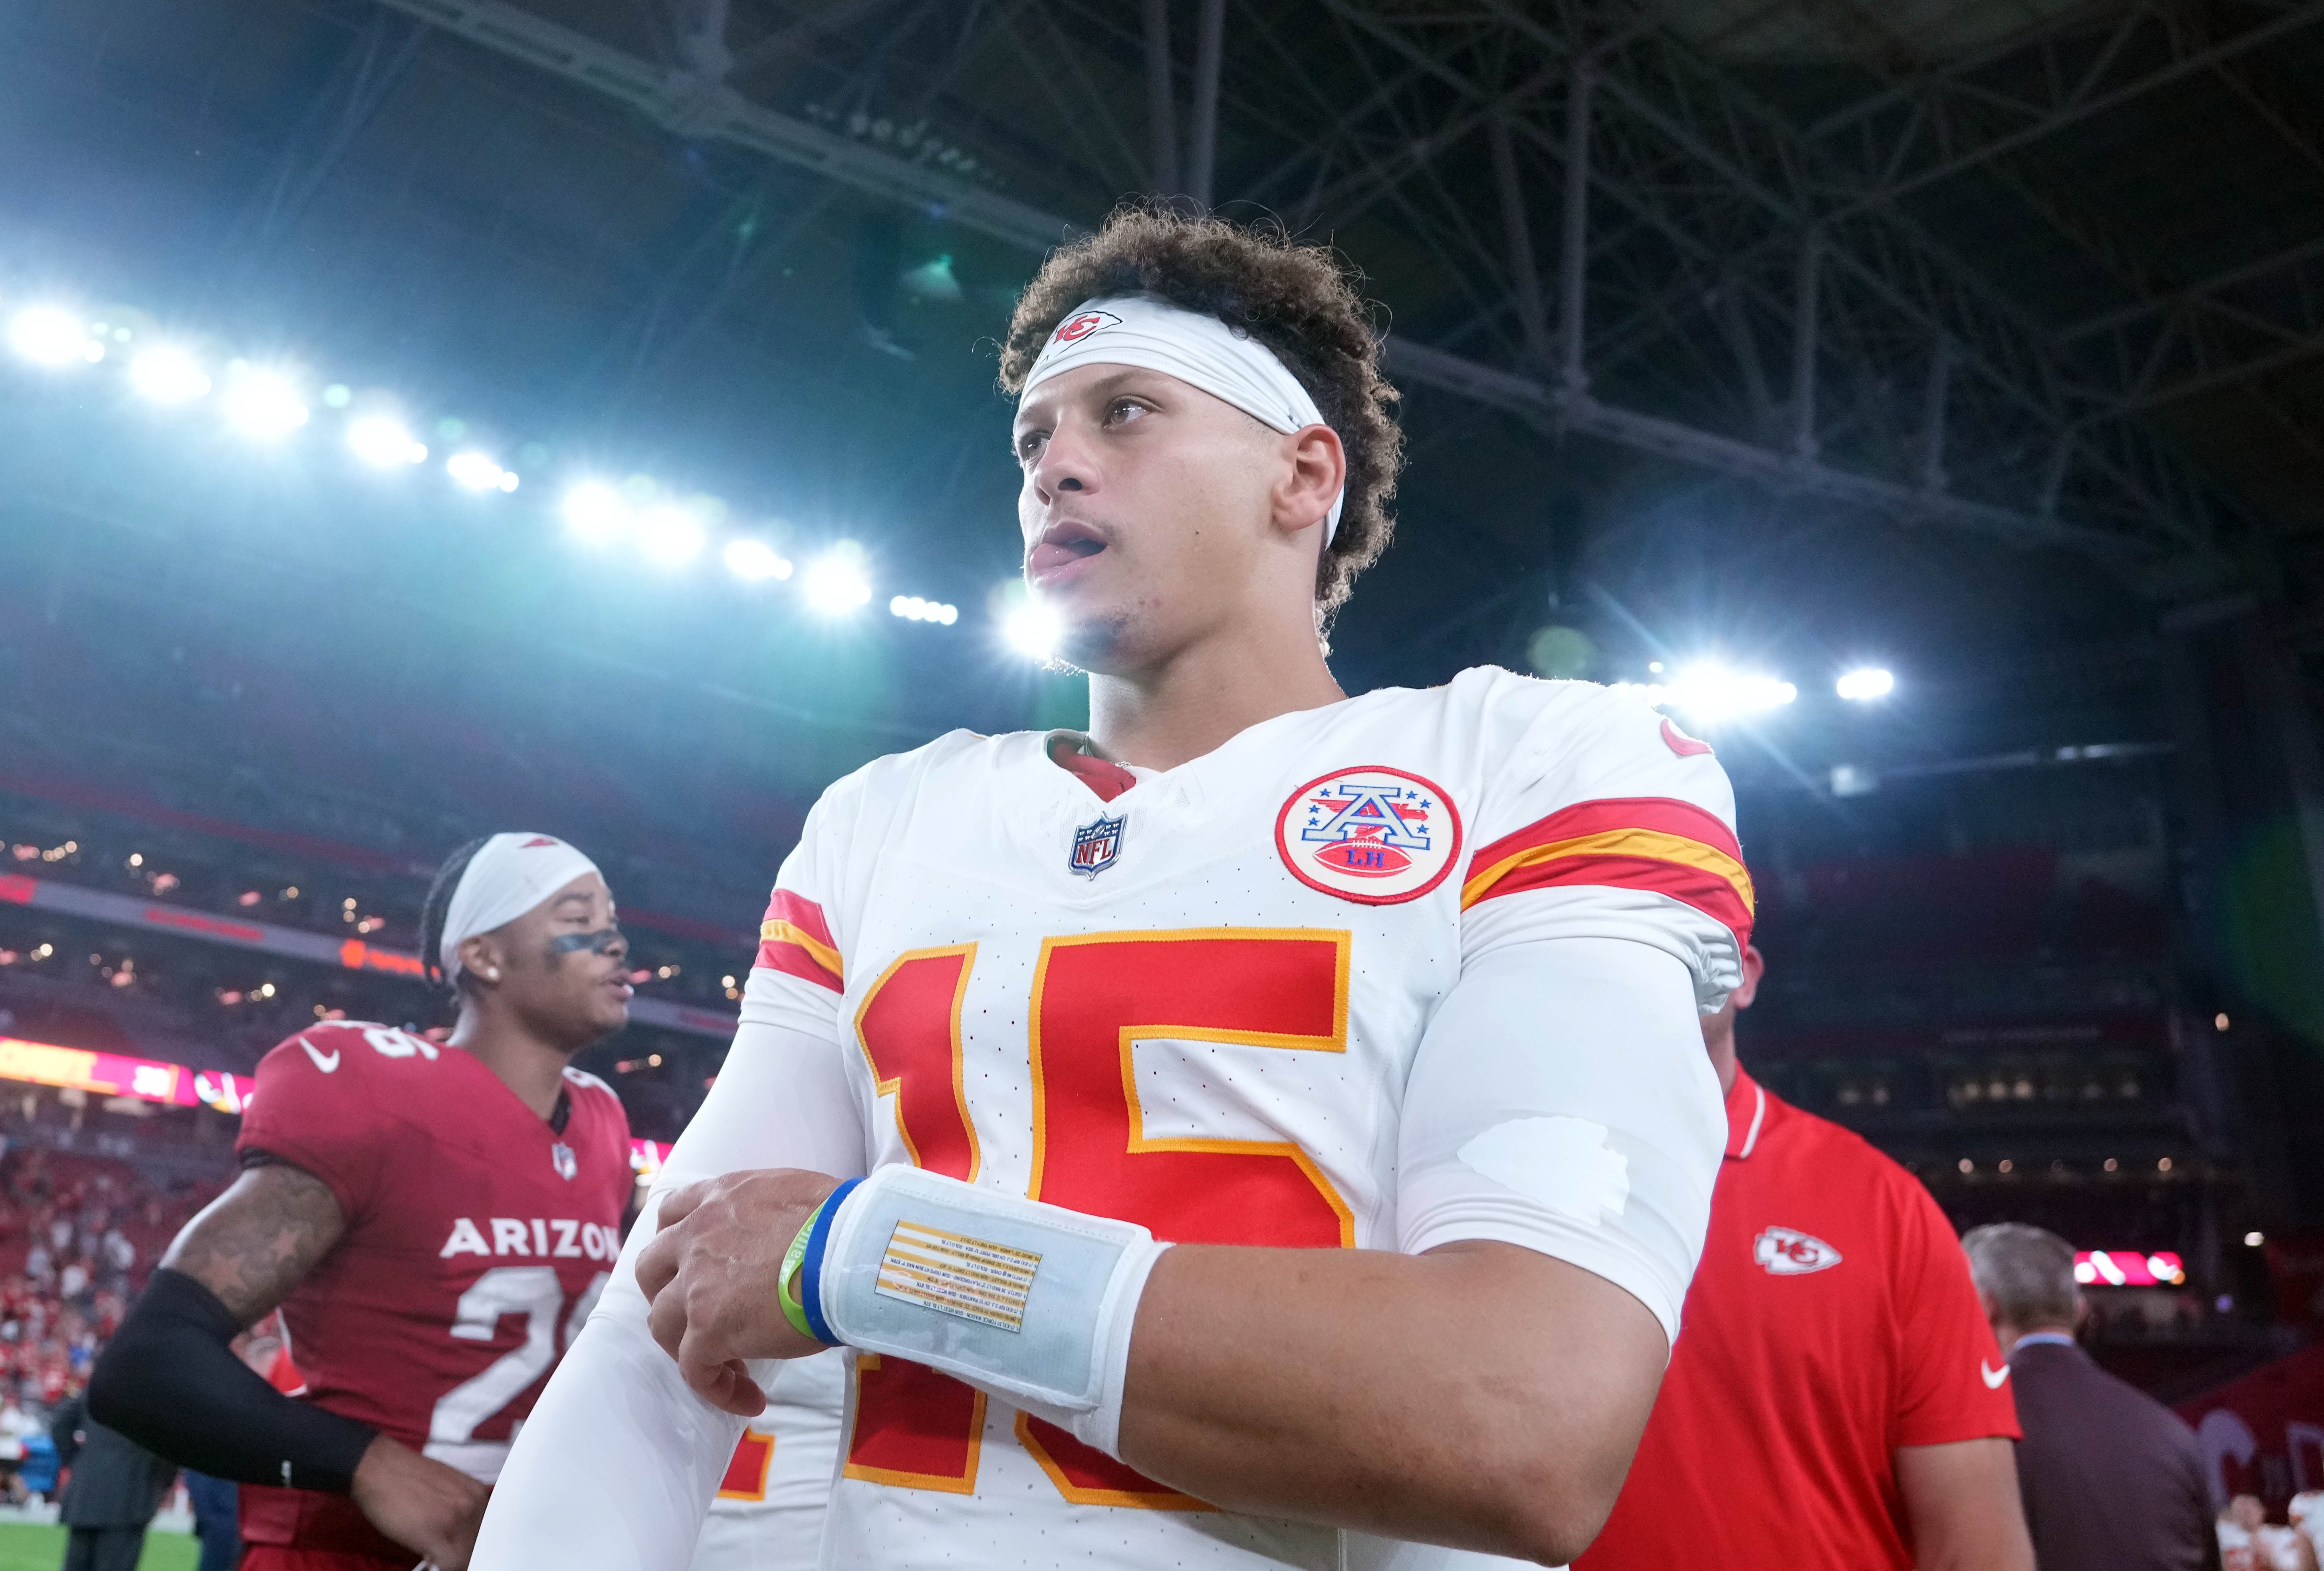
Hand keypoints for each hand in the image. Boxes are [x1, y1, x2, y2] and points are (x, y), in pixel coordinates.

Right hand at [349, 1433, 487, 1569]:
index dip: (475, 1544)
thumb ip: (461, 1508)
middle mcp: (473, 1505)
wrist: (380, 1468)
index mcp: (477, 1493)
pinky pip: (452, 1564)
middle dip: (465, 1552)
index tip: (466, 1549)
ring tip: (437, 1555)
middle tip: (448, 1552)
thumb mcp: (448, 1487)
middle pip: (480, 1544)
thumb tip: (467, 1532)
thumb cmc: (407, 1477)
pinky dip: (442, 1567)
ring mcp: (456, 1521)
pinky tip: (429, 1561)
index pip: (489, 1530)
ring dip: (454, 1559)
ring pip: (467, 1557)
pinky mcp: (435, 1536)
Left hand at [635, 1169, 839, 1414]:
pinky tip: (751, 1398)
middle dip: (665, 1295)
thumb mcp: (796, 1194)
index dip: (676, 1244)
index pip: (672, 1214)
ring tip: (727, 1366)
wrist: (852, 1251)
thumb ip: (771, 1212)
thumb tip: (791, 1239)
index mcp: (720, 1197)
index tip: (691, 1266)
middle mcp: (697, 1235)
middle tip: (697, 1316)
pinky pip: (695, 1370)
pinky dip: (718, 1388)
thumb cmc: (844, 1222)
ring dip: (686, 1346)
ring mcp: (696, 1284)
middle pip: (651, 1269)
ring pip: (662, 1323)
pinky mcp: (709, 1329)